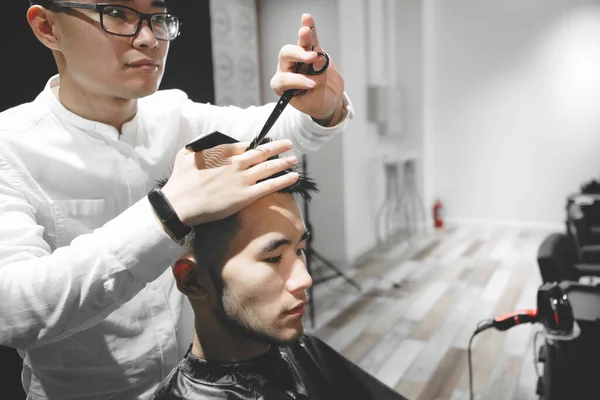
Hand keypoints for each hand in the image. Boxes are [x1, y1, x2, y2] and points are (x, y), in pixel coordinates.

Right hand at [161, 139, 298, 225]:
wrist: (179, 205)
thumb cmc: (179, 182)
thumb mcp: (185, 155)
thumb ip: (198, 148)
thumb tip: (203, 145)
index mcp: (222, 152)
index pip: (246, 145)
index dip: (257, 145)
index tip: (264, 145)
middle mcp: (236, 163)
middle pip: (262, 152)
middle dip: (277, 147)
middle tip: (288, 144)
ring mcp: (242, 179)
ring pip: (269, 168)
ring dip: (284, 162)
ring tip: (294, 159)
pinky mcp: (246, 196)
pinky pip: (270, 186)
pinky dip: (283, 180)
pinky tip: (293, 177)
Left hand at [270, 13, 345, 125]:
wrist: (328, 101)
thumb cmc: (316, 104)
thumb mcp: (314, 101)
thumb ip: (316, 86)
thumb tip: (318, 65)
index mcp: (281, 86)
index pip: (285, 79)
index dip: (298, 80)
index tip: (313, 83)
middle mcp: (287, 70)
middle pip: (286, 57)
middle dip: (298, 55)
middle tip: (311, 58)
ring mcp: (299, 60)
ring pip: (298, 46)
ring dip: (302, 38)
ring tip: (304, 31)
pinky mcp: (312, 52)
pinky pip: (310, 40)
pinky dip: (310, 29)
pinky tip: (307, 19)